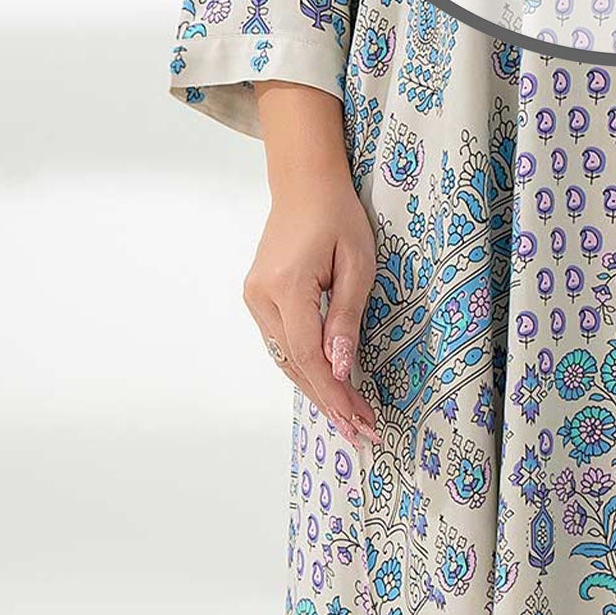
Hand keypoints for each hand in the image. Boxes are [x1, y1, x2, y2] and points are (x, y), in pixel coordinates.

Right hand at [242, 173, 382, 450]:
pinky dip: (304, 366)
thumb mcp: (357, 262)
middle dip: (329, 400)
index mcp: (286, 286)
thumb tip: (340, 368)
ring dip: (316, 388)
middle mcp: (260, 297)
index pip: (308, 356)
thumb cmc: (338, 216)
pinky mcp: (257, 297)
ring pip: (284, 358)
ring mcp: (254, 298)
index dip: (334, 392)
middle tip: (361, 430)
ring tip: (348, 417)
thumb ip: (346, 316)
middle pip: (294, 364)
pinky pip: (281, 342)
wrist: (305, 184)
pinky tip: (326, 383)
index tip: (360, 420)